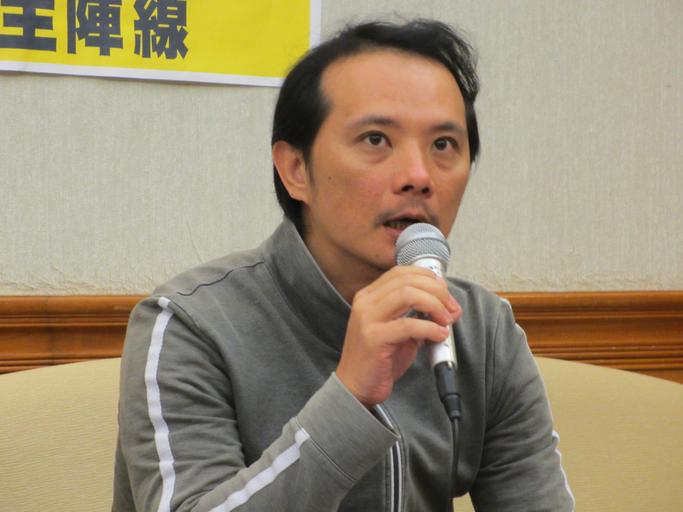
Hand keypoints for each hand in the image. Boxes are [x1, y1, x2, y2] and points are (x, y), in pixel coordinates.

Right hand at [336, 266, 461, 406]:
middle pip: (408, 280)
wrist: (355, 386)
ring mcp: (367, 319)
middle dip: (437, 292)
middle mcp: (366, 303)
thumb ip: (417, 315)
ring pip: (408, 294)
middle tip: (451, 308)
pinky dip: (430, 328)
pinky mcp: (374, 338)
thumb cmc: (377, 360)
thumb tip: (447, 308)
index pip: (401, 272)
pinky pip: (409, 325)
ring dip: (435, 305)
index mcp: (369, 296)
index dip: (428, 278)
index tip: (445, 292)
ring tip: (445, 320)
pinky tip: (439, 335)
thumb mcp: (397, 329)